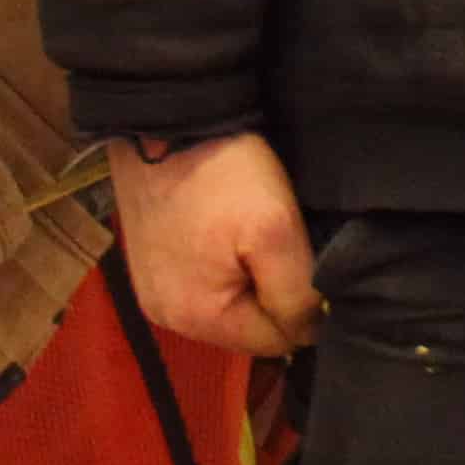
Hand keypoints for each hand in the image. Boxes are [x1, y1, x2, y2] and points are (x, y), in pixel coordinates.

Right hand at [110, 131, 321, 359]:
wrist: (167, 122)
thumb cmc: (223, 175)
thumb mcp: (275, 231)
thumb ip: (296, 293)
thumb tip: (312, 332)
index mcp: (196, 318)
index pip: (275, 342)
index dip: (305, 310)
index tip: (311, 265)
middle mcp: (167, 316)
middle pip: (248, 326)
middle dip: (274, 293)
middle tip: (285, 243)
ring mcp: (154, 290)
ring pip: (228, 303)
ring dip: (251, 277)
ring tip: (259, 233)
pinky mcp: (151, 264)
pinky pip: (203, 280)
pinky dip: (224, 262)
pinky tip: (231, 229)